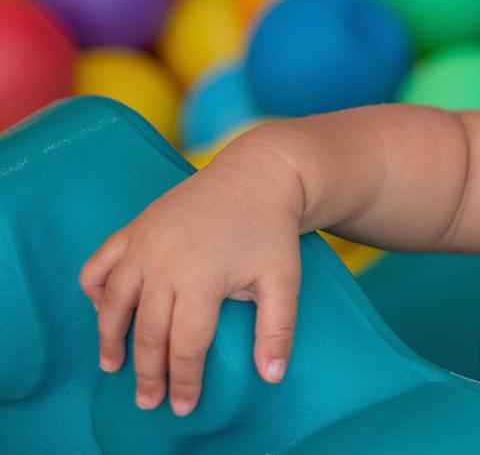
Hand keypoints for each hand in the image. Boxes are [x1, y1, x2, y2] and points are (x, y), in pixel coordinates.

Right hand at [78, 153, 304, 417]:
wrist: (259, 173)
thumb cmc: (271, 229)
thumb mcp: (284, 279)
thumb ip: (277, 329)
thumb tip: (272, 376)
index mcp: (201, 279)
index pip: (186, 344)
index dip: (184, 379)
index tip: (182, 406)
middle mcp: (164, 263)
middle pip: (148, 331)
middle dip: (147, 372)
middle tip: (148, 401)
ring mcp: (144, 243)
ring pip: (113, 302)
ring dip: (109, 337)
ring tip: (112, 365)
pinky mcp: (135, 227)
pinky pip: (100, 263)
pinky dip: (94, 288)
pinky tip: (101, 309)